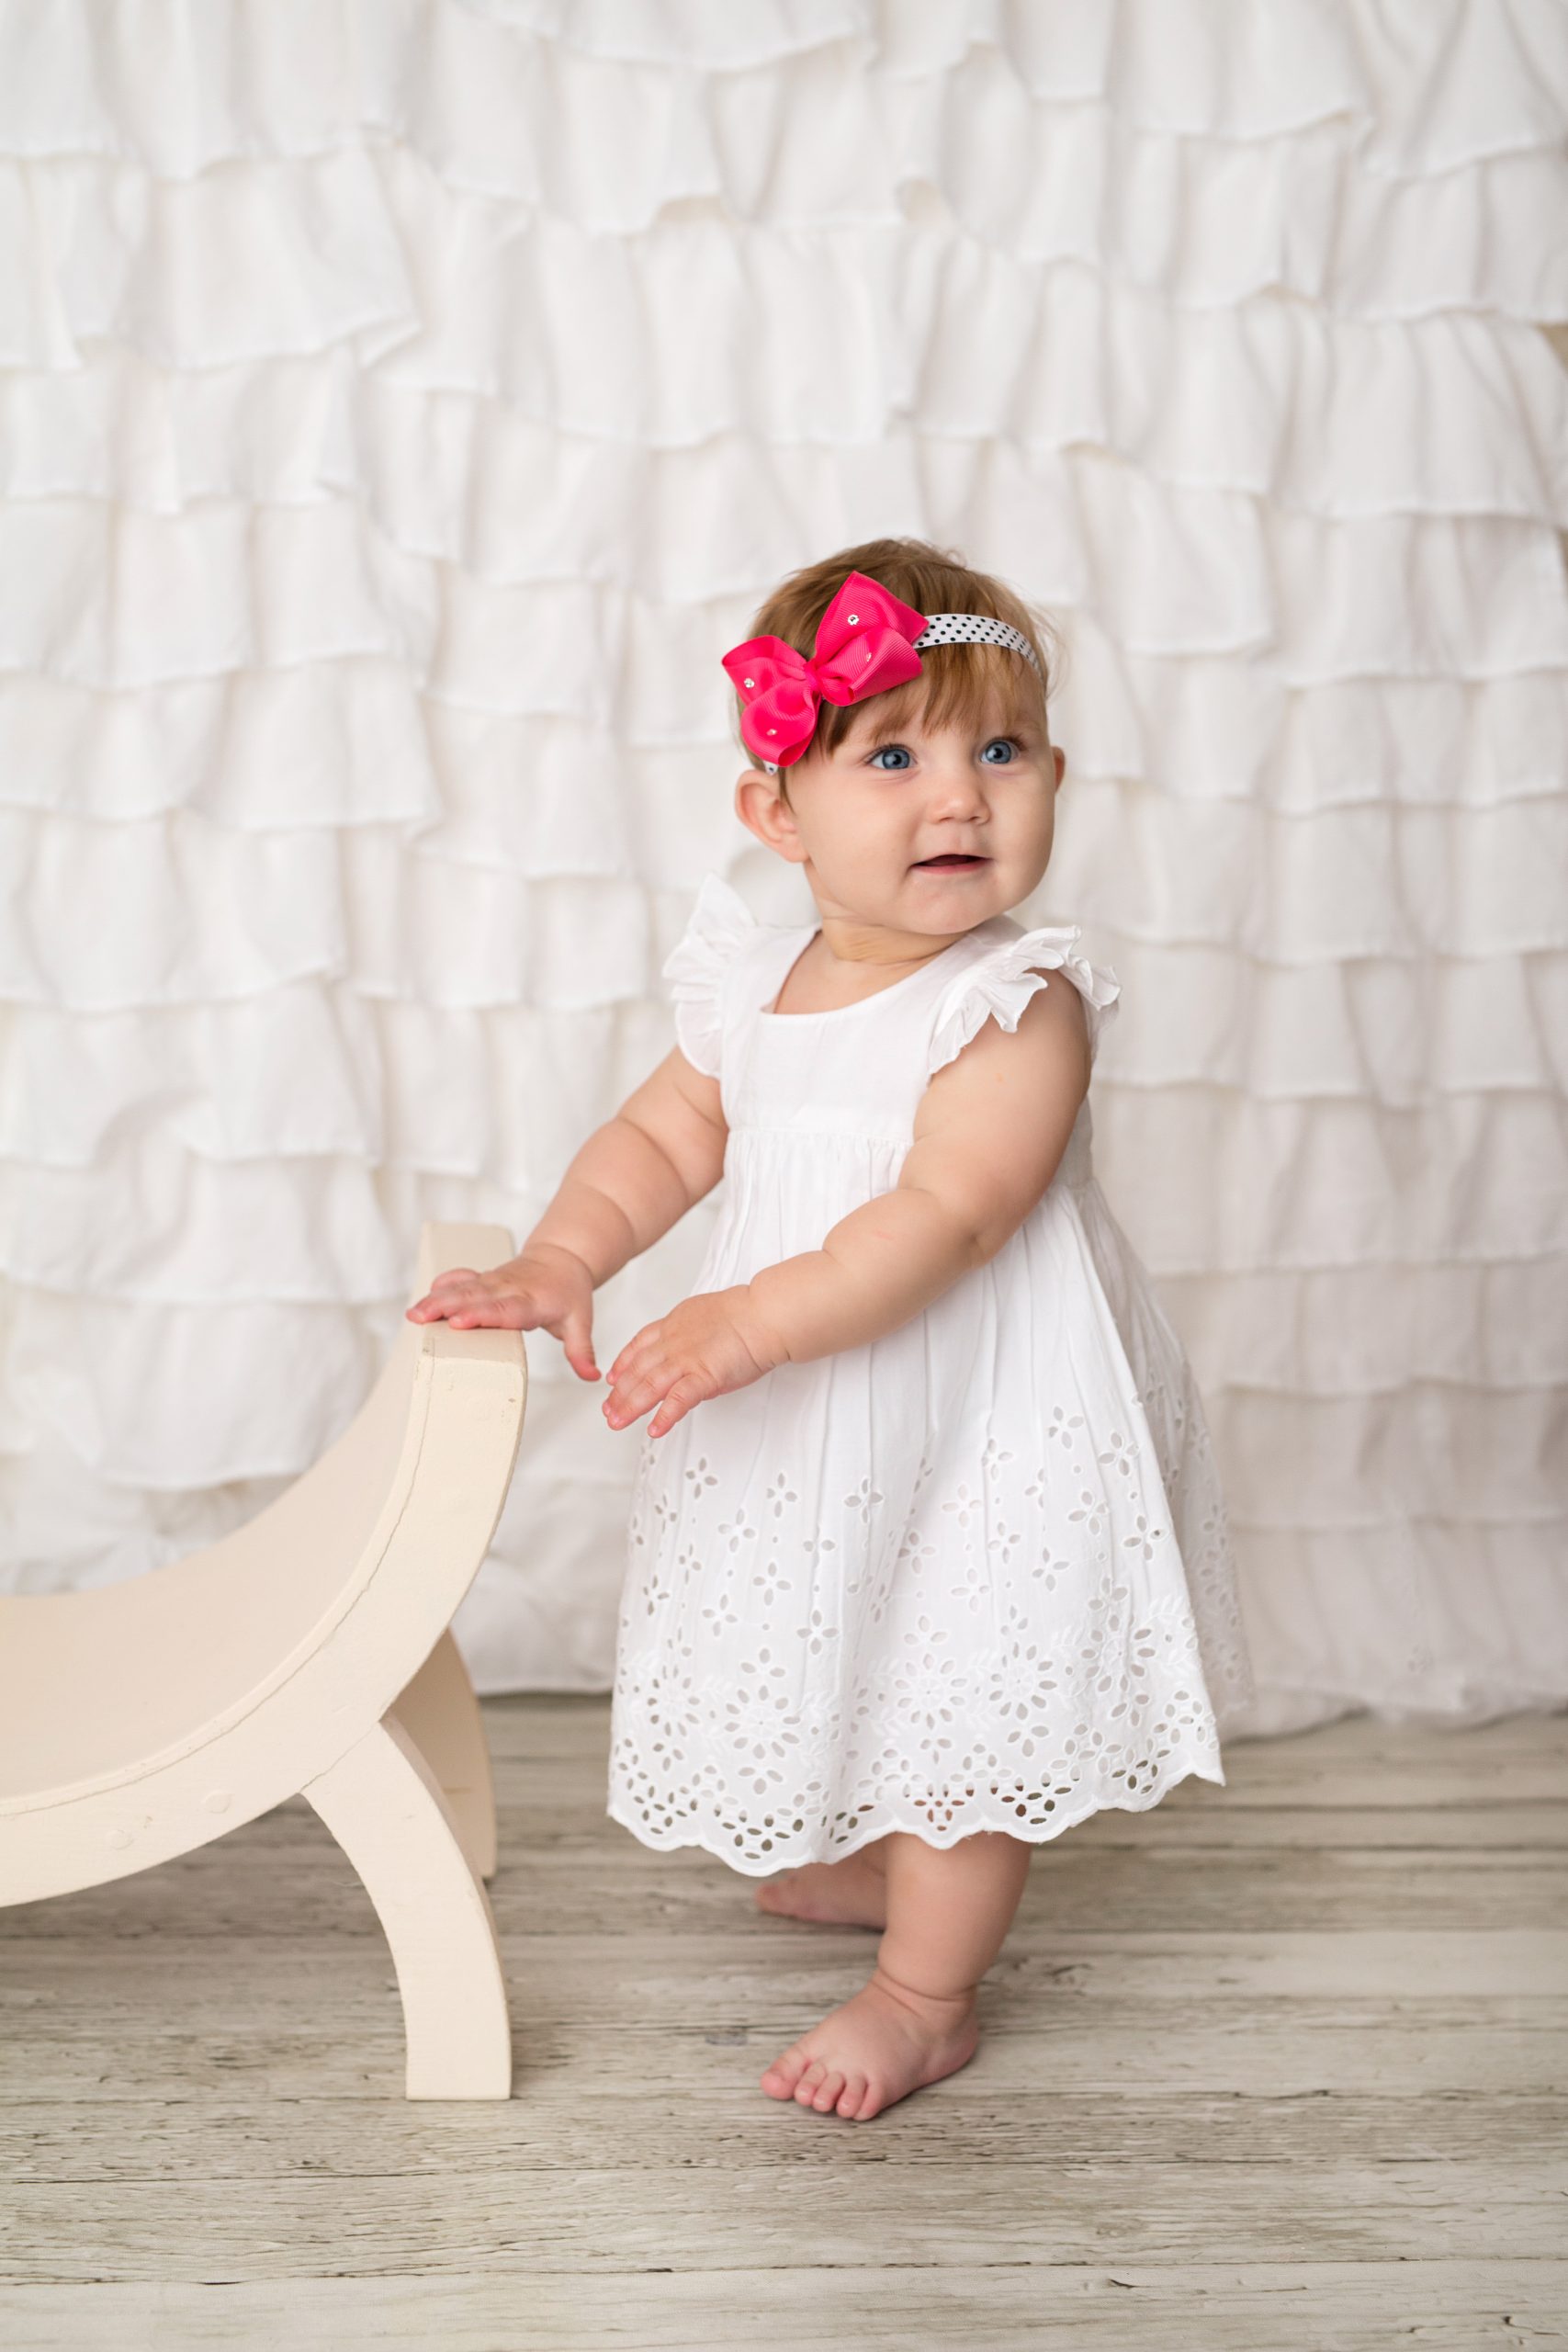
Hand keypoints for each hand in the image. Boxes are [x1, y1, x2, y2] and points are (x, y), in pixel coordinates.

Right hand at [404, 1245, 600, 1381]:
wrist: (562, 1258)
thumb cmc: (568, 1292)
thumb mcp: (580, 1321)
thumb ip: (581, 1351)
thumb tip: (592, 1376)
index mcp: (531, 1301)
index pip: (504, 1309)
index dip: (482, 1315)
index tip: (461, 1322)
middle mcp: (508, 1289)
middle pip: (474, 1297)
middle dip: (446, 1307)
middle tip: (421, 1318)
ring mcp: (493, 1282)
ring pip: (462, 1289)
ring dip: (436, 1299)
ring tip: (413, 1314)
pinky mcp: (483, 1280)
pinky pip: (461, 1279)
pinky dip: (444, 1284)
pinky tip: (426, 1292)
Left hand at [602, 1286, 784, 1439]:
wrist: (764, 1314)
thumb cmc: (747, 1314)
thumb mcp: (706, 1316)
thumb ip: (692, 1336)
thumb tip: (691, 1354)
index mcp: (674, 1326)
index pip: (638, 1346)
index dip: (623, 1364)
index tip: (613, 1377)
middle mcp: (674, 1343)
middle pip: (637, 1370)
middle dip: (619, 1393)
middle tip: (609, 1410)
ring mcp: (686, 1359)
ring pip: (649, 1385)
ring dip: (630, 1406)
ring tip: (618, 1422)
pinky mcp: (704, 1376)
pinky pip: (678, 1400)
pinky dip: (664, 1416)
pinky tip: (655, 1429)